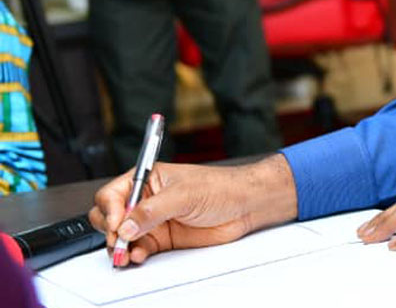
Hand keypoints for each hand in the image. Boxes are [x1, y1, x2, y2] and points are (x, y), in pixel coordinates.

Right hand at [87, 154, 297, 265]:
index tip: (119, 223)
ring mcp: (152, 221)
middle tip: (120, 240)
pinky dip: (134, 255)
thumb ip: (153, 210)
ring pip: (121, 237)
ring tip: (127, 253)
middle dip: (110, 230)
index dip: (111, 210)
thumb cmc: (220, 187)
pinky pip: (138, 249)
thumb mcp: (185, 194)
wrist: (244, 206)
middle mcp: (145, 200)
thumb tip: (127, 225)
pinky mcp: (161, 239)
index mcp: (147, 179)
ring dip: (120, 247)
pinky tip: (139, 256)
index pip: (113, 194)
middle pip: (110, 217)